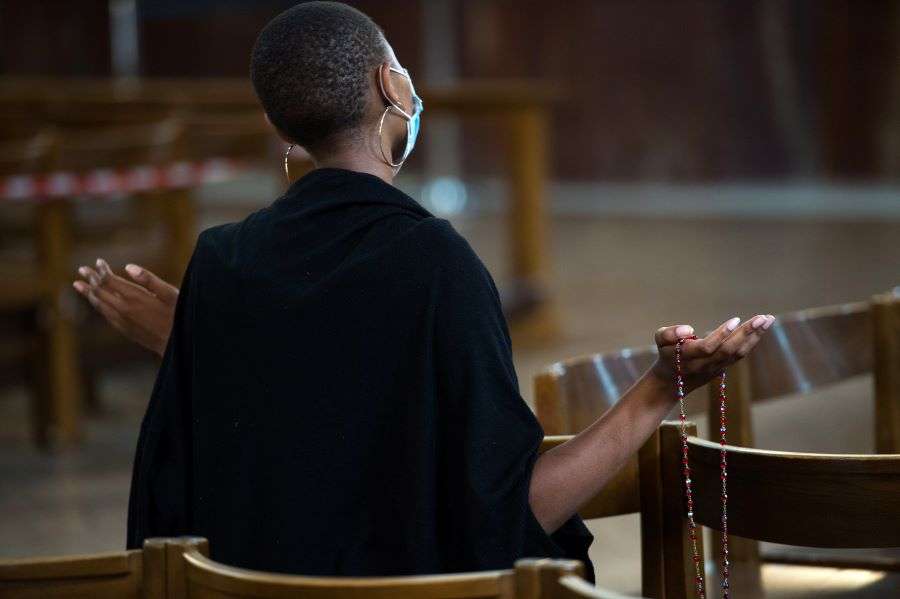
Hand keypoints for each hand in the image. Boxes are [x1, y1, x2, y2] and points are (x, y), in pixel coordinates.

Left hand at [73, 259, 178, 356]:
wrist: (178, 346)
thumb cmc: (179, 316)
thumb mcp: (170, 294)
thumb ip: (150, 280)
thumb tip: (128, 266)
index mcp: (134, 298)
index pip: (110, 281)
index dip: (102, 270)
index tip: (98, 261)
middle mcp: (124, 310)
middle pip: (101, 292)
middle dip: (91, 279)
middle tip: (81, 270)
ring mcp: (123, 321)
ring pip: (100, 305)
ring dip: (89, 293)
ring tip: (79, 285)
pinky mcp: (125, 330)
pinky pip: (106, 315)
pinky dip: (98, 305)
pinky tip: (97, 303)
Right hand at [650, 314, 774, 394]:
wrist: (673, 382)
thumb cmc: (667, 353)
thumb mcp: (659, 341)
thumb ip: (669, 334)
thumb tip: (688, 330)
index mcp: (687, 357)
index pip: (707, 348)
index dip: (721, 335)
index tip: (734, 320)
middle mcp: (704, 365)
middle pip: (728, 351)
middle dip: (746, 334)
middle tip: (762, 318)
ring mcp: (716, 368)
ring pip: (738, 354)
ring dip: (754, 337)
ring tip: (767, 320)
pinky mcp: (724, 367)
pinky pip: (740, 355)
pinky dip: (752, 341)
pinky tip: (761, 328)